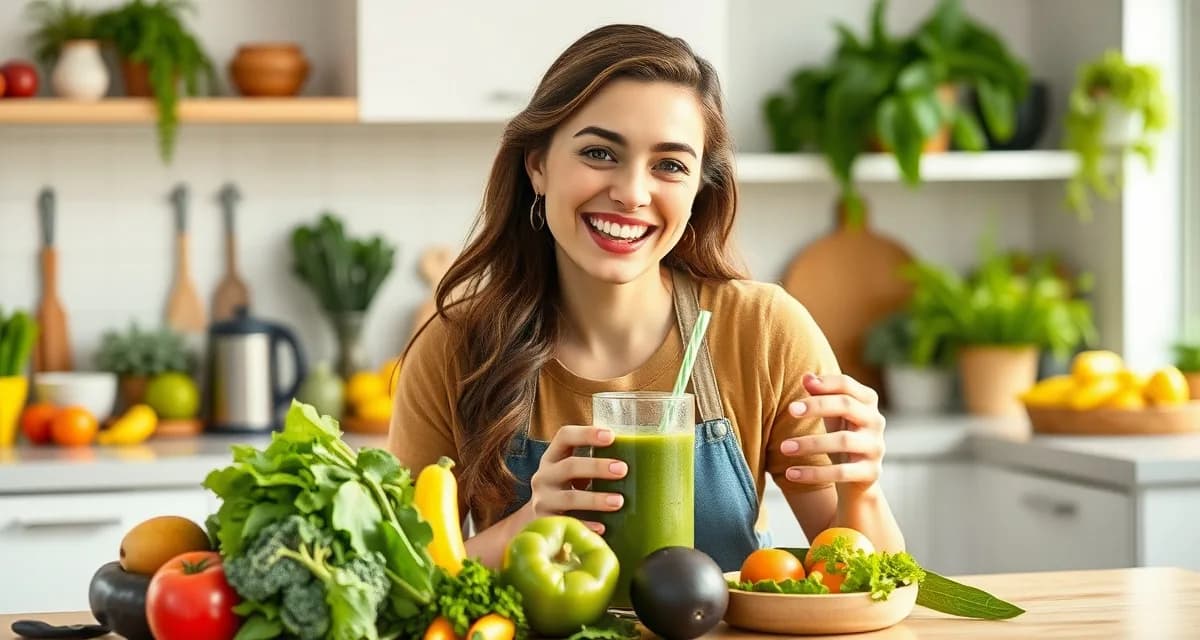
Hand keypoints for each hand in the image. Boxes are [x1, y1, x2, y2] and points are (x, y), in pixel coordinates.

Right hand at [527, 425, 626, 533]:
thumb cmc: (568, 491)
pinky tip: (603, 527)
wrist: (541, 522)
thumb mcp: (573, 475)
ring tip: (619, 501)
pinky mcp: (545, 523)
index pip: (565, 436)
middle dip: (597, 467)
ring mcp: (543, 501)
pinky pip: (568, 523)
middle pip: (570, 466)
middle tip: (623, 469)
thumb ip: (594, 465)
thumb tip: (643, 457)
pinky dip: (587, 525)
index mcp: (553, 457)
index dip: (586, 434)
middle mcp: (544, 476)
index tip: (611, 436)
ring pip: (570, 497)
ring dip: (596, 499)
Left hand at [779, 373, 885, 491]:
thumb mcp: (831, 413)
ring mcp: (875, 447)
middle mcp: (876, 421)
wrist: (857, 477)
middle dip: (817, 406)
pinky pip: (841, 473)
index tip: (804, 384)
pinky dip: (814, 473)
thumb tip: (806, 376)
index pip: (847, 384)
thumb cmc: (841, 435)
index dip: (826, 383)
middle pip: (847, 406)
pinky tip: (791, 473)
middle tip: (790, 410)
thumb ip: (820, 394)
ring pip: (844, 441)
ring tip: (784, 448)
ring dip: (811, 443)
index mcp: (867, 401)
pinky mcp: (871, 472)